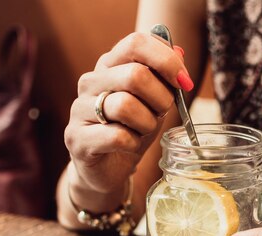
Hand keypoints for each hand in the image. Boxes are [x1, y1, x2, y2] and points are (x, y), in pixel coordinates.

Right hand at [64, 32, 191, 193]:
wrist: (109, 167)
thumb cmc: (133, 128)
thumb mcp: (155, 100)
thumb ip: (164, 77)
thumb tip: (180, 52)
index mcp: (110, 65)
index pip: (136, 43)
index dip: (166, 61)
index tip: (184, 82)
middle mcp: (90, 81)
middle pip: (135, 75)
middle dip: (161, 99)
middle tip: (161, 114)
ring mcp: (79, 109)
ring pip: (126, 106)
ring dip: (147, 124)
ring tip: (142, 131)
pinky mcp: (78, 138)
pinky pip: (117, 136)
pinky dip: (133, 143)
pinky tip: (129, 145)